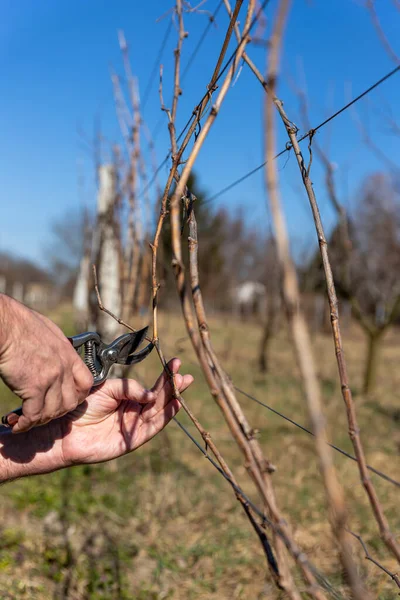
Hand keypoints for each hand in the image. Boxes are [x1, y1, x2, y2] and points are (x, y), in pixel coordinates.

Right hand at [0, 294, 92, 431]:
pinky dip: (25, 423)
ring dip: (40, 419)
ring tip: (28, 420)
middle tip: (45, 413)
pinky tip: (18, 425)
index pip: (87, 383)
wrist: (6, 326)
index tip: (67, 399)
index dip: (79, 395)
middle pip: (71, 402)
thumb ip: (56, 348)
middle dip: (58, 411)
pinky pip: (34, 415)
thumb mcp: (49, 333)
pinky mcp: (33, 387)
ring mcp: (50, 378)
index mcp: (68, 354)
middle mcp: (63, 368)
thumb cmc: (20, 325)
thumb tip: (54, 355)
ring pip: (53, 411)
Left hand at [60, 358, 192, 465]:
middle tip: (185, 375)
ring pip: (159, 412)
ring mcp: (135, 427)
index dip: (165, 376)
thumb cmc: (83, 407)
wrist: (64, 429)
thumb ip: (130, 389)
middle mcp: (135, 412)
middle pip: (160, 399)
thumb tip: (151, 395)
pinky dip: (165, 417)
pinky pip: (153, 428)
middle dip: (173, 386)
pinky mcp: (133, 440)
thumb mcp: (108, 388)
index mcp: (129, 399)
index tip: (176, 363)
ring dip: (173, 399)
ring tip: (184, 385)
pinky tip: (175, 405)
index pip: (152, 387)